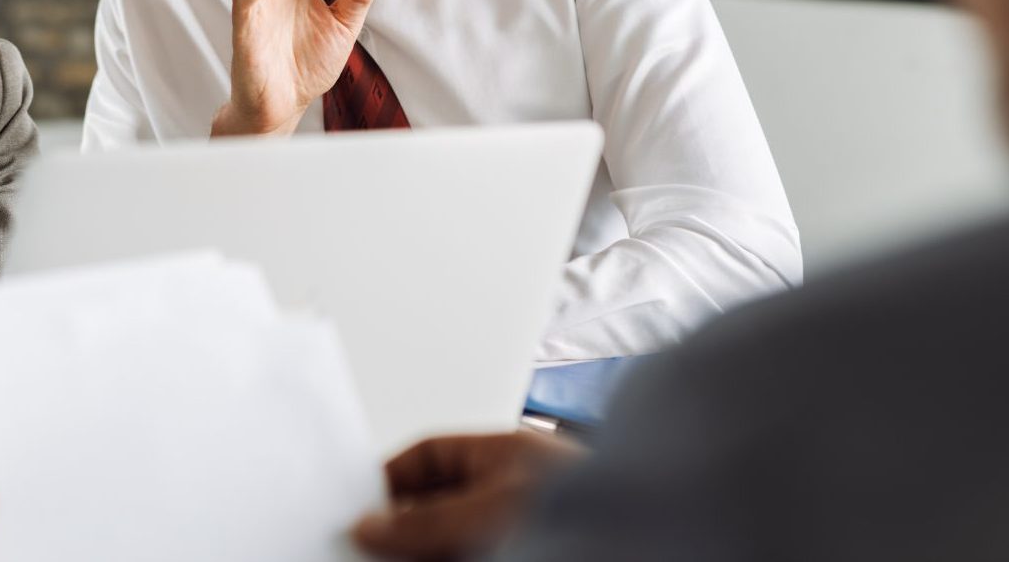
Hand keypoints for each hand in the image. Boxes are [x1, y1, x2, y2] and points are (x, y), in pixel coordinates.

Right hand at [352, 431, 582, 559]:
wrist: (649, 543)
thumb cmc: (593, 513)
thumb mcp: (486, 512)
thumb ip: (425, 521)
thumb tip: (374, 524)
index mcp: (506, 457)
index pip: (432, 457)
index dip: (391, 480)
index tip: (360, 509)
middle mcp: (514, 492)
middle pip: (439, 507)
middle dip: (402, 530)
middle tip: (365, 550)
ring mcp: (519, 529)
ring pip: (454, 542)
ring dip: (422, 553)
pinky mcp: (529, 552)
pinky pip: (469, 554)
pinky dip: (447, 559)